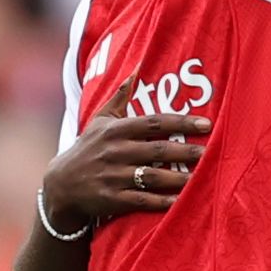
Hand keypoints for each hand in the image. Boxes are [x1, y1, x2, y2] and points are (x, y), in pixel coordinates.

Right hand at [41, 83, 207, 230]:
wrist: (60, 185)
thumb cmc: (87, 149)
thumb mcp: (99, 121)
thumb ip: (119, 97)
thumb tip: (136, 69)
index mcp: (116, 130)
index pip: (154, 123)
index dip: (181, 122)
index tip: (206, 123)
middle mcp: (115, 152)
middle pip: (157, 149)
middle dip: (186, 151)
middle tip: (209, 152)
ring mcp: (113, 176)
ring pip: (152, 176)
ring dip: (178, 178)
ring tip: (200, 178)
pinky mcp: (111, 199)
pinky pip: (141, 200)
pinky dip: (161, 201)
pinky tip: (179, 200)